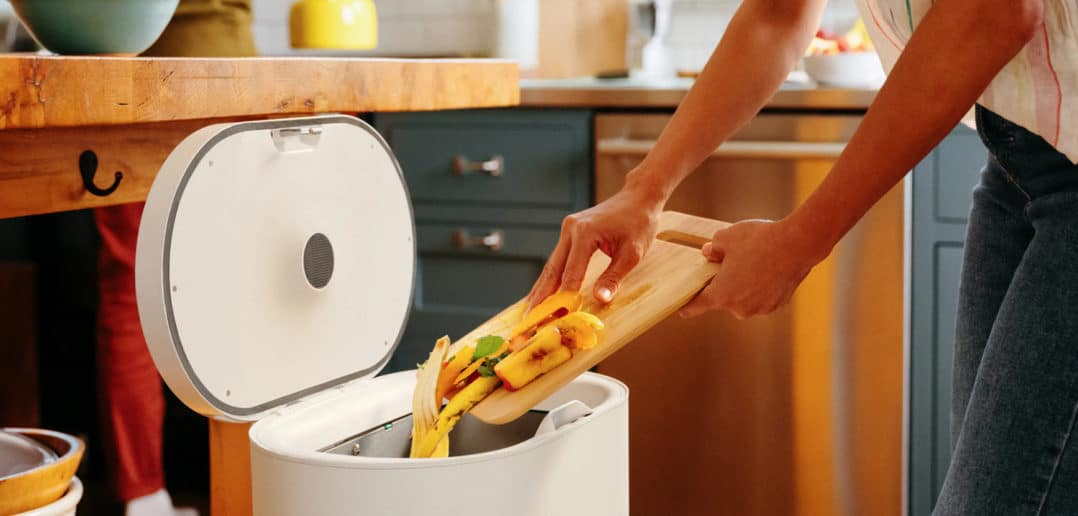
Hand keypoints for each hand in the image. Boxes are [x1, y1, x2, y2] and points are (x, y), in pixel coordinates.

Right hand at [527, 179, 664, 308]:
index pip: (571, 271)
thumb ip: (614, 277)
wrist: (638, 198)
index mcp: (585, 232)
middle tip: (529, 319)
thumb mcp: (633, 253)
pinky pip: (558, 259)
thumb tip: (599, 299)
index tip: (558, 317)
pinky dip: (551, 278)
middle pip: (552, 269)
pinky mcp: (570, 233)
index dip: (565, 296)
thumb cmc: (639, 223)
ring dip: (542, 289)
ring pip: (551, 265)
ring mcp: (568, 229)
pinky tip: (543, 294)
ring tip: (531, 311)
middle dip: (541, 296)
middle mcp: (571, 229)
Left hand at [679, 218, 827, 318]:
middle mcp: (740, 309)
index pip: (697, 306)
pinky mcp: (778, 304)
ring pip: (744, 297)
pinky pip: (761, 297)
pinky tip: (768, 267)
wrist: (798, 244)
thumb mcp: (726, 237)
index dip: (688, 306)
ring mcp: (760, 309)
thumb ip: (712, 249)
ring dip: (743, 286)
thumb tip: (708, 254)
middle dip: (723, 284)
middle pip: (723, 298)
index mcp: (722, 295)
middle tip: (730, 262)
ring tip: (754, 261)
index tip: (682, 310)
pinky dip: (760, 287)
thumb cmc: (758, 240)